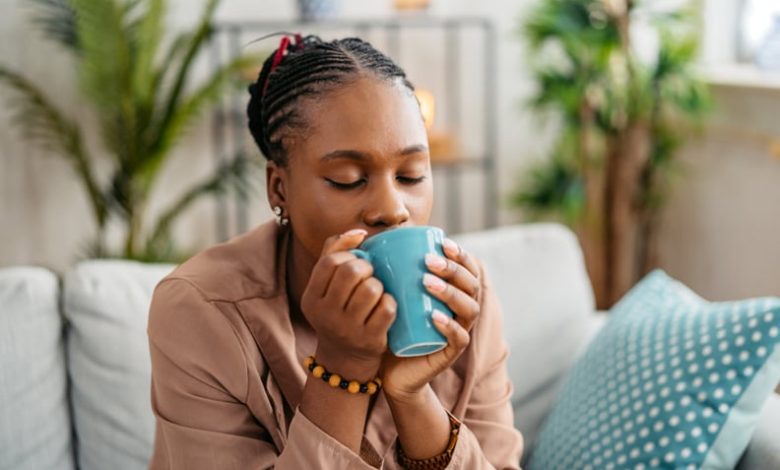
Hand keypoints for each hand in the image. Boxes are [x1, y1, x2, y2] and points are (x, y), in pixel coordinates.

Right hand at [300, 229, 396, 380]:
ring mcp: (347, 329)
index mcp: (312, 298)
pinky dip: (390, 302)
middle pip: (351, 272)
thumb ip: (333, 253)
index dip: (348, 254)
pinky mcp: (369, 340)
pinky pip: (387, 308)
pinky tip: (386, 306)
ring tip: (377, 291)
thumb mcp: (325, 289)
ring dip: (379, 285)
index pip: (330, 262)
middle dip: (366, 267)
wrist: (344, 360)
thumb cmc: (338, 313)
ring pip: (371, 289)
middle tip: (370, 274)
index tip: (357, 261)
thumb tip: (358, 232)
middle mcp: (325, 314)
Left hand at [380, 238, 481, 401]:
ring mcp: (459, 331)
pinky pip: (459, 338)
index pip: (468, 269)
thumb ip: (389, 272)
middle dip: (453, 269)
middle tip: (429, 261)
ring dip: (451, 293)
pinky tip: (435, 317)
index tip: (442, 242)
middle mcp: (462, 310)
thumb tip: (369, 239)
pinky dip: (450, 326)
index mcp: (454, 293)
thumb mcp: (393, 295)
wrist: (390, 369)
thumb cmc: (393, 325)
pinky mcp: (451, 352)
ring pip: (469, 308)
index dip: (461, 255)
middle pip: (471, 285)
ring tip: (427, 283)